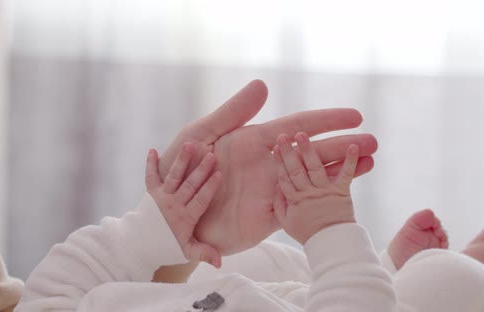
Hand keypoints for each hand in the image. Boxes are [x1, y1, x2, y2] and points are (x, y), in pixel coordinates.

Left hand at [145, 142, 222, 267]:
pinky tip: (152, 150)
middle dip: (200, 170)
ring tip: (188, 145)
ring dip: (181, 161)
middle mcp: (173, 205)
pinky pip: (150, 177)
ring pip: (173, 177)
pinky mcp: (151, 193)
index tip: (219, 174)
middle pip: (189, 185)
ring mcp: (161, 197)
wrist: (141, 244)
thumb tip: (220, 263)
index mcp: (185, 218)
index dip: (209, 187)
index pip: (200, 200)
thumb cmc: (168, 246)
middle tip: (211, 155)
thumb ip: (203, 253)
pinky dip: (150, 164)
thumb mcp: (187, 251)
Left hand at [157, 80, 376, 254]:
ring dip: (341, 172)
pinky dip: (321, 200)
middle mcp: (266, 164)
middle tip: (374, 142)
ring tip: (369, 163)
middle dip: (344, 147)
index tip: (354, 115)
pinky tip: (342, 194)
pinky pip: (300, 207)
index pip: (297, 126)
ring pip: (312, 179)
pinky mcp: (267, 217)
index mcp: (252, 141)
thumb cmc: (179, 168)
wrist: (169, 212)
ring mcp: (269, 190)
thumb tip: (263, 85)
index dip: (326, 121)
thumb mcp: (201, 136)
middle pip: (312, 153)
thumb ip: (231, 114)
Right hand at [273, 132, 357, 244]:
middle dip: (289, 152)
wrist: (333, 243)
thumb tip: (276, 185)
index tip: (275, 148)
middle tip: (284, 136)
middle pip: (296, 170)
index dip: (279, 162)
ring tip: (302, 135)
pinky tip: (352, 146)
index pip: (283, 178)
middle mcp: (308, 193)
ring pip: (315, 168)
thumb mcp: (287, 223)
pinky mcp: (342, 191)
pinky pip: (346, 174)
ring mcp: (325, 191)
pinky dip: (350, 160)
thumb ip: (279, 204)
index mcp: (294, 200)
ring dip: (309, 150)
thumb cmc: (309, 233)